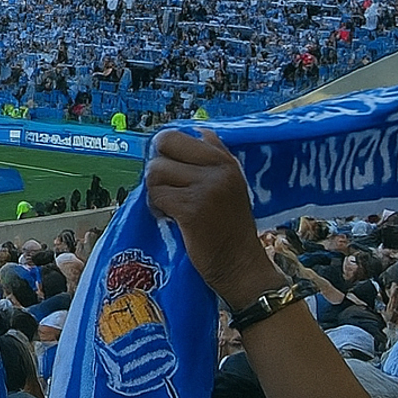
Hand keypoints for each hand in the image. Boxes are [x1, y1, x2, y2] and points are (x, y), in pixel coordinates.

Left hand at [146, 129, 283, 309]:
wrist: (242, 267)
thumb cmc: (230, 228)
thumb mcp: (231, 185)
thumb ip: (214, 158)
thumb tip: (198, 131)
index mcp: (225, 160)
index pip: (176, 135)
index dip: (165, 153)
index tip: (171, 173)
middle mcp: (218, 169)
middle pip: (162, 146)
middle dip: (158, 168)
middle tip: (168, 189)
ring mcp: (207, 187)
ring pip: (155, 171)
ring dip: (156, 191)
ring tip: (171, 207)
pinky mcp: (192, 208)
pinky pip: (157, 194)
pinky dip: (157, 207)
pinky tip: (170, 218)